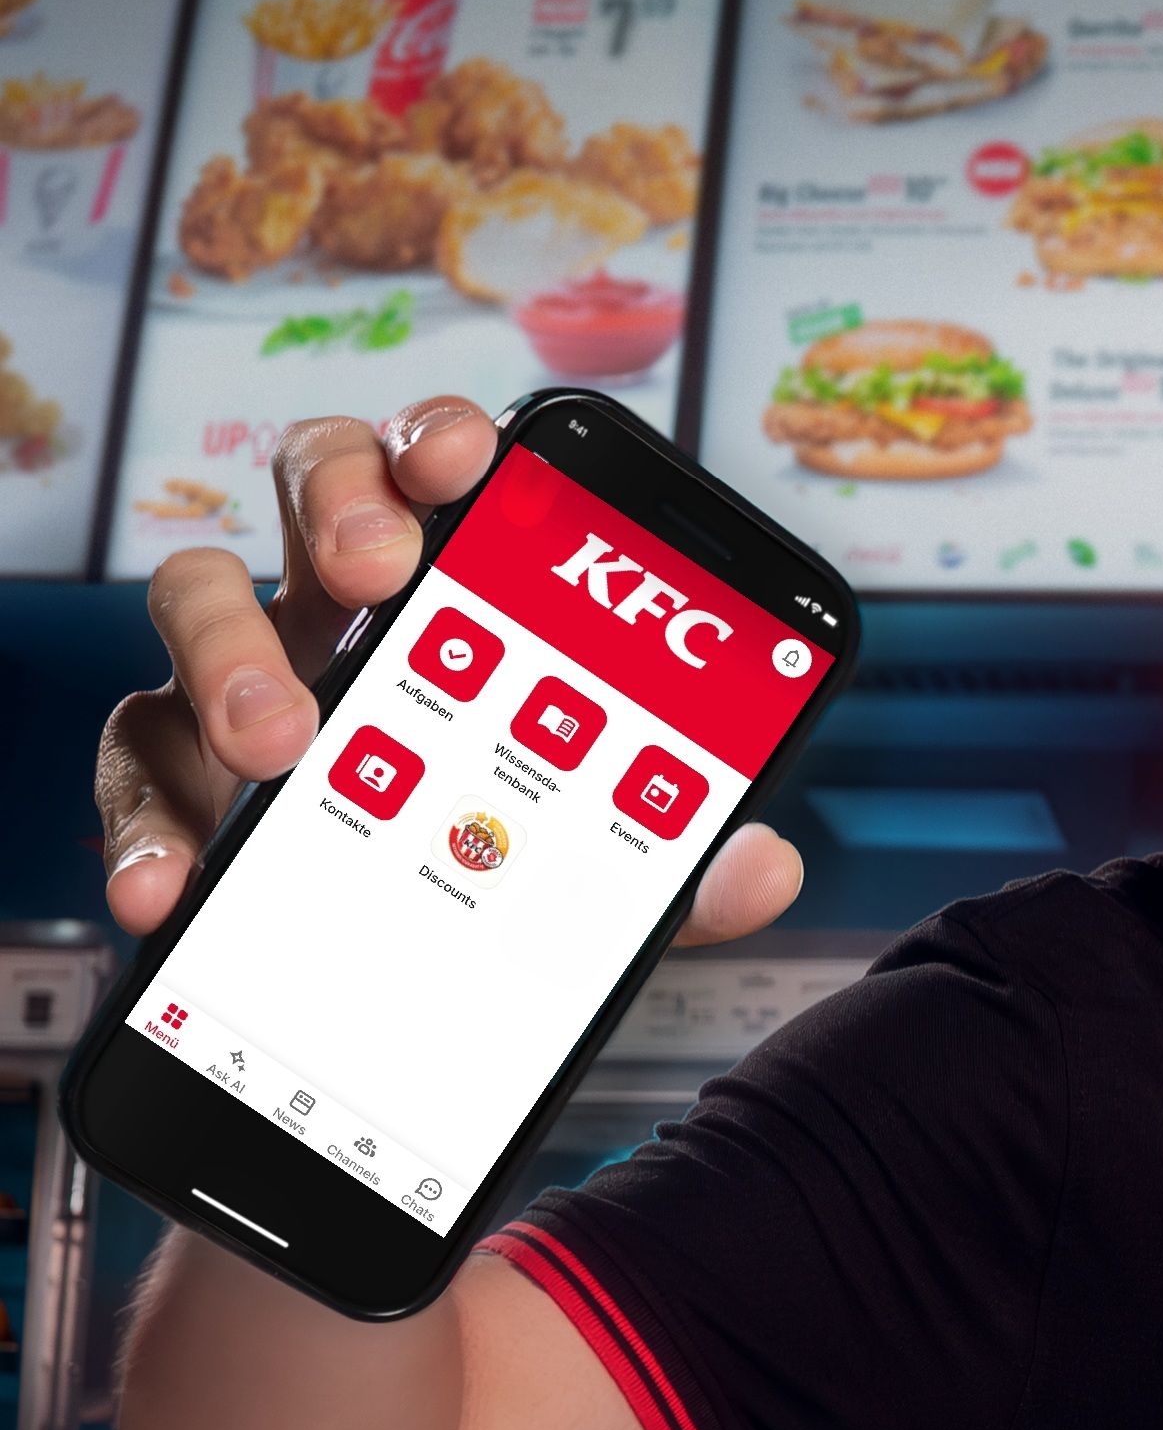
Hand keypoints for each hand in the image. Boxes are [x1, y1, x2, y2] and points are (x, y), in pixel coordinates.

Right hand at [97, 398, 803, 947]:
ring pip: (194, 591)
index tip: (472, 456)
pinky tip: (169, 890)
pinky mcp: (166, 778)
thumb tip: (764, 862)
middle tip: (381, 570)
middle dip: (346, 499)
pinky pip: (132, 773)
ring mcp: (242, 679)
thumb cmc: (497, 876)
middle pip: (318, 478)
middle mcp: (341, 610)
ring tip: (283, 742)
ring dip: (233, 651)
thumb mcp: (599, 880)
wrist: (386, 990)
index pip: (447, 473)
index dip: (447, 439)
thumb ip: (672, 867)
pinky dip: (145, 832)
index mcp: (459, 599)